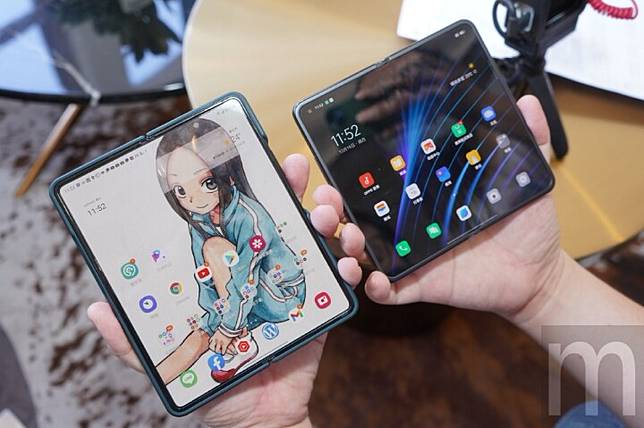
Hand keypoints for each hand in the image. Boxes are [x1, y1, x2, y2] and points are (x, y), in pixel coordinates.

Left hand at [87, 154, 362, 427]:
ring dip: (329, 221)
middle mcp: (267, 272)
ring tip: (328, 219)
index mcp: (234, 273)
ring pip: (320, 241)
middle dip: (304, 192)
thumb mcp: (167, 359)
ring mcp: (295, 286)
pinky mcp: (320, 309)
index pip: (248, 220)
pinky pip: (339, 282)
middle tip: (304, 177)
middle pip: (291, 220)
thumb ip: (134, 339)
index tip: (267, 163)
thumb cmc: (215, 384)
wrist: (257, 418)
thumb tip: (97, 309)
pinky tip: (345, 264)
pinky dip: (346, 266)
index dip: (259, 189)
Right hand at [311, 95, 561, 323]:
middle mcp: (409, 224)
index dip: (348, 175)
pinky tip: (376, 281)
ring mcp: (412, 255)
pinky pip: (391, 290)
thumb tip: (528, 101)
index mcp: (423, 195)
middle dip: (330, 209)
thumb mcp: (525, 178)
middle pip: (356, 216)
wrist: (539, 272)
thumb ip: (526, 140)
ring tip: (349, 237)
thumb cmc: (526, 225)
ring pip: (363, 253)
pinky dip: (377, 289)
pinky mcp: (421, 283)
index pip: (377, 183)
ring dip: (345, 246)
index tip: (330, 163)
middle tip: (326, 201)